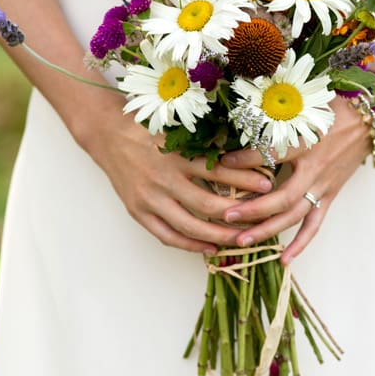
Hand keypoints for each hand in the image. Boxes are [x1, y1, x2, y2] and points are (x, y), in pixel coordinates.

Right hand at [82, 109, 273, 254]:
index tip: (267, 184)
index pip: (218, 172)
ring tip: (241, 239)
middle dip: (238, 215)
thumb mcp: (177, 129)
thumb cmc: (147, 127)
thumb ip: (203, 142)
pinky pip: (167, 235)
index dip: (244, 180)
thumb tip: (240, 154)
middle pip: (208, 205)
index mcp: (177, 155)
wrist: (107, 134)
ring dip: (218, 235)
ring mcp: (149, 198)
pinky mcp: (138, 211)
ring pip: (189, 226)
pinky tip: (209, 248)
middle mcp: (164, 179)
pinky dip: (189, 244)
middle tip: (262, 219)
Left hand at [220, 97, 369, 264]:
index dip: (245, 160)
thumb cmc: (334, 108)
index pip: (272, 155)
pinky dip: (300, 243)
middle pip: (282, 197)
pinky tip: (284, 259)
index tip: (222, 162)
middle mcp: (315, 169)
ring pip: (294, 215)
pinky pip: (314, 224)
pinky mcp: (330, 195)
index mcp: (307, 143)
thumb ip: (276, 119)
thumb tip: (243, 122)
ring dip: (268, 230)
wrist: (368, 119)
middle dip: (252, 209)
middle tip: (225, 215)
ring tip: (241, 241)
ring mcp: (324, 185)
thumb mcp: (303, 108)